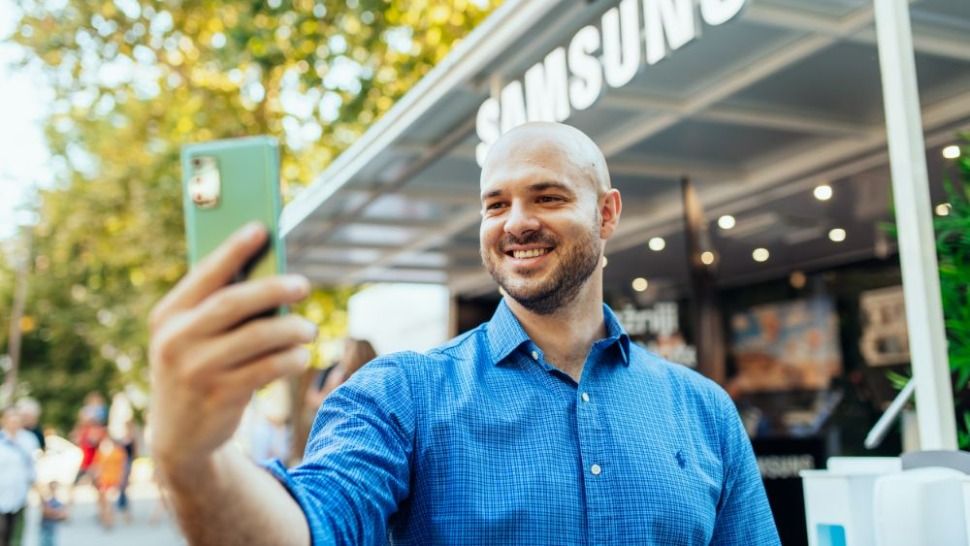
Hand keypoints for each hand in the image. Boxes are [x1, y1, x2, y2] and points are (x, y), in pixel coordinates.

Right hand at [148, 223, 315, 476]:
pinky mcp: (219, 397)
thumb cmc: (197, 369)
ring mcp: (196, 370)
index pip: (204, 274)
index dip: (233, 249)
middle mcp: (176, 340)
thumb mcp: (191, 338)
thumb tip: (268, 269)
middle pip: (233, 303)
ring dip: (291, 329)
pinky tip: (301, 355)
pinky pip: (266, 368)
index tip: (261, 229)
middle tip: (303, 285)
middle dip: (273, 289)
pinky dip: (290, 358)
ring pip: (257, 337)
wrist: (180, 436)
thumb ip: (217, 308)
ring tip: (309, 329)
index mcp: (167, 316)